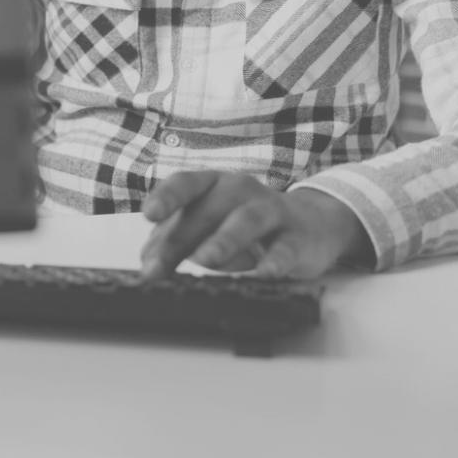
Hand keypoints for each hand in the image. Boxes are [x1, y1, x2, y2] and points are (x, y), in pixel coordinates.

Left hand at [138, 172, 370, 279]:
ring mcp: (271, 211)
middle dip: (181, 239)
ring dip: (224, 240)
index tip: (148, 215)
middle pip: (209, 209)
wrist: (311, 225)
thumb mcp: (207, 227)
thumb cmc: (244, 224)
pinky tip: (264, 273)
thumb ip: (174, 240)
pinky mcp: (298, 239)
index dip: (167, 197)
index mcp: (212, 184)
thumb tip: (146, 264)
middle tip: (158, 267)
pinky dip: (276, 261)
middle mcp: (240, 190)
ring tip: (205, 260)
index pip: (185, 184)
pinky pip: (286, 249)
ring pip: (246, 221)